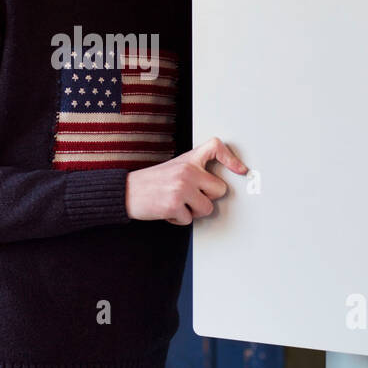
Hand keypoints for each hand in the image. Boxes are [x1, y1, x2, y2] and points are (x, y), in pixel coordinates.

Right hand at [125, 136, 248, 224]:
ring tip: (177, 203)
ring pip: (207, 208)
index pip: (216, 147)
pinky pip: (189, 220)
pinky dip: (178, 219)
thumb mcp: (174, 167)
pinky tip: (167, 209)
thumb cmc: (151, 181)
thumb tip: (217, 185)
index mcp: (188, 159)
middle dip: (207, 198)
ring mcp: (182, 188)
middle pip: (220, 190)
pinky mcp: (174, 205)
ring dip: (193, 211)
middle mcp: (187, 171)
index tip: (241, 170)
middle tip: (190, 197)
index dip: (231, 158)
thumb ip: (195, 170)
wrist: (126, 191)